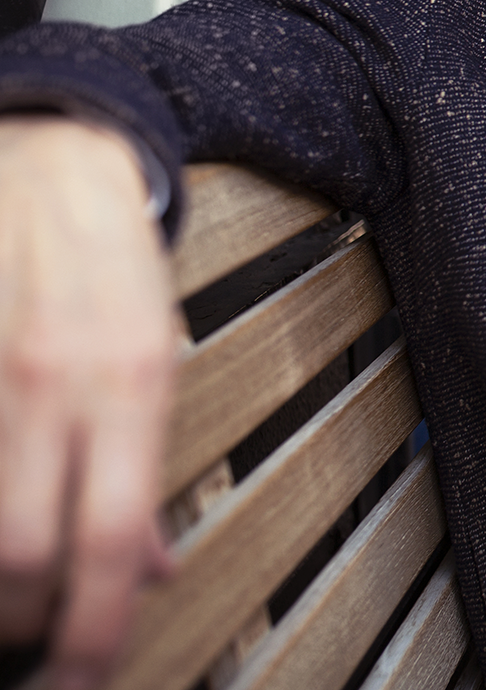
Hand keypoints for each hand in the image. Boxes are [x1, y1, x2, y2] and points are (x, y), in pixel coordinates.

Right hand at [0, 116, 175, 687]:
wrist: (53, 158)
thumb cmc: (111, 263)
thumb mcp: (160, 359)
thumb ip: (145, 468)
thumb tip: (145, 568)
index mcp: (130, 381)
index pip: (107, 540)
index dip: (89, 632)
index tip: (79, 676)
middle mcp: (51, 379)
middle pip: (21, 553)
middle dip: (21, 624)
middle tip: (27, 646)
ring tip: (8, 598)